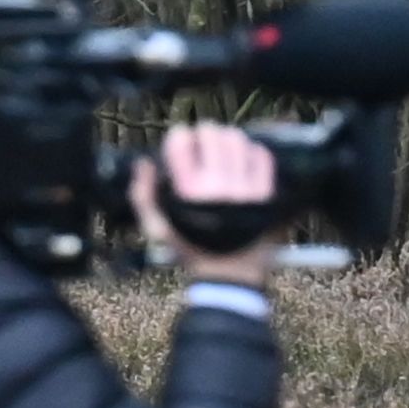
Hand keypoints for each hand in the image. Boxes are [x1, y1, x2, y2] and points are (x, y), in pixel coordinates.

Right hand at [134, 121, 281, 261]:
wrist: (229, 275)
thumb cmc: (190, 251)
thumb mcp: (156, 227)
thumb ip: (143, 195)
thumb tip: (143, 163)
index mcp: (188, 191)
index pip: (181, 143)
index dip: (179, 136)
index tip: (181, 140)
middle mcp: (217, 185)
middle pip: (212, 134)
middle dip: (205, 132)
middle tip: (203, 140)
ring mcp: (244, 188)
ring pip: (239, 141)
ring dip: (229, 137)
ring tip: (224, 146)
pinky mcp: (265, 195)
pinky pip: (263, 159)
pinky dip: (254, 151)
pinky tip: (246, 156)